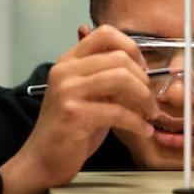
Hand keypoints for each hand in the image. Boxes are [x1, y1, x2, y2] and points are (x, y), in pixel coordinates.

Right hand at [8, 25, 155, 193]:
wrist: (43, 159)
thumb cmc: (70, 127)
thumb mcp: (87, 92)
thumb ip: (106, 74)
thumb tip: (141, 63)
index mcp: (69, 61)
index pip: (105, 34)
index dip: (132, 47)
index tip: (144, 67)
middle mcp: (66, 71)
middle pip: (120, 57)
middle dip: (144, 79)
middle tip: (150, 97)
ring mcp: (68, 91)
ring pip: (122, 78)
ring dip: (144, 98)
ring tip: (149, 112)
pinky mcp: (75, 115)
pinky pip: (118, 111)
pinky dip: (137, 122)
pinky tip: (143, 129)